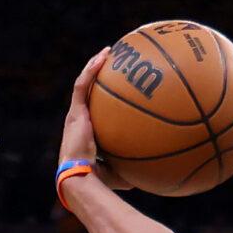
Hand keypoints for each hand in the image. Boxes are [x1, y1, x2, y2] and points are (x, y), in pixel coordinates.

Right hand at [59, 53, 125, 192]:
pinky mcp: (75, 112)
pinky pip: (83, 85)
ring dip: (95, 66)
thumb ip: (136, 169)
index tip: (118, 90)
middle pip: (89, 92)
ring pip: (84, 83)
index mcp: (88, 132)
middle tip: (114, 64)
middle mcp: (80, 119)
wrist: (80, 178)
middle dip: (99, 76)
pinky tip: (103, 57)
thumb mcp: (122, 173)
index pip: (95, 110)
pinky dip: (92, 70)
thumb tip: (157, 173)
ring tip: (108, 52)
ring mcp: (76, 114)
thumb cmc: (100, 181)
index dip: (103, 98)